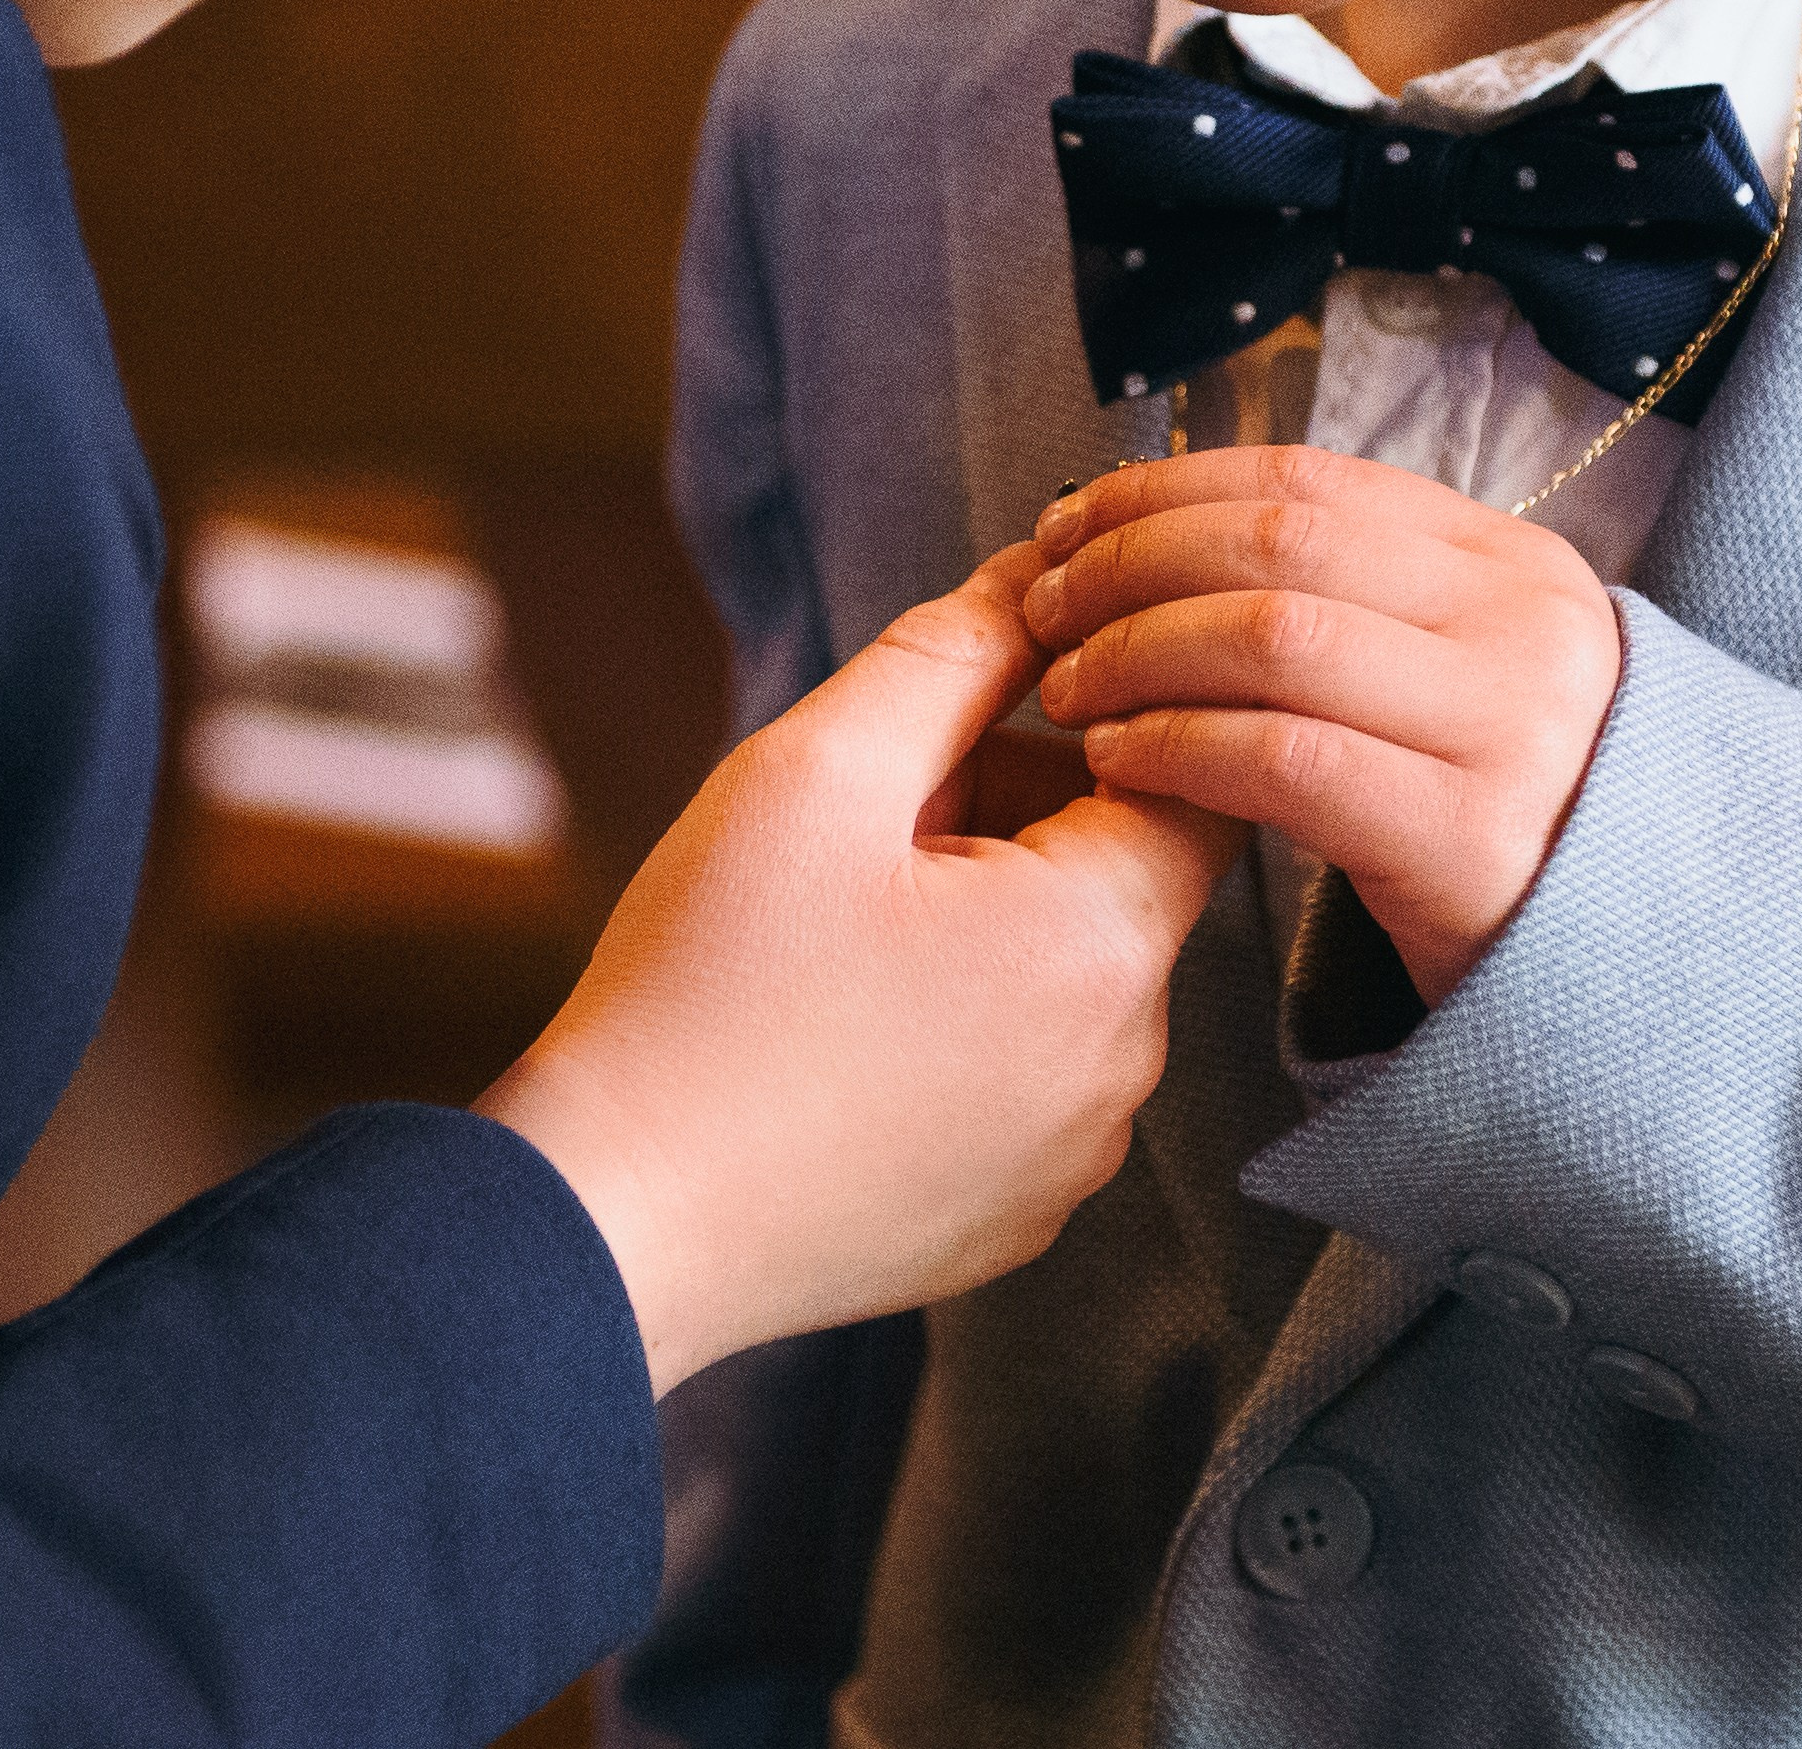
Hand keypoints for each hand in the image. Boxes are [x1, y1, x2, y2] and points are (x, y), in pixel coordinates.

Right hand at [479, 543, 1238, 1391]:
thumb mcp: (822, 769)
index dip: (1102, 702)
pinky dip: (958, 1014)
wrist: (607, 1224)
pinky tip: (836, 1019)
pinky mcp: (1013, 1215)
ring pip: (1067, 966)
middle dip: (1009, 805)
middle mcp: (1126, 1064)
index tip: (995, 686)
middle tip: (866, 814)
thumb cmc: (709, 991)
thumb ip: (953, 651)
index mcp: (1104, 944)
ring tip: (834, 920)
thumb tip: (1038, 576)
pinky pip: (1025, 1066)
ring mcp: (1073, 1156)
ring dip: (979, 907)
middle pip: (1119, 869)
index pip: (1195, 773)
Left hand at [1027, 447, 1622, 1009]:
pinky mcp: (1472, 839)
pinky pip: (1284, 761)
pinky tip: (1117, 763)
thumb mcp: (1461, 673)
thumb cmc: (1505, 815)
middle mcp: (1521, 624)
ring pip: (1272, 639)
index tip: (1066, 523)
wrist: (1647, 967)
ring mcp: (1508, 728)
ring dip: (1138, 653)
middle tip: (1043, 608)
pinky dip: (1176, 748)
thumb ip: (1356, 600)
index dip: (1163, 491)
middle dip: (1130, 564)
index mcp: (1509, 561)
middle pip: (1276, 546)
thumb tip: (1159, 532)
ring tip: (1070, 690)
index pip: (1305, 479)